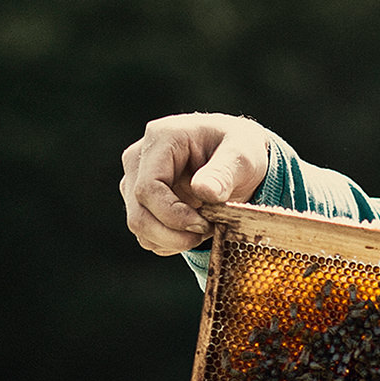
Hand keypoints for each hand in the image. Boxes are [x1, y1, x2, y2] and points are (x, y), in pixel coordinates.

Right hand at [118, 113, 272, 255]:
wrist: (239, 153)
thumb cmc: (240, 148)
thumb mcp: (243, 155)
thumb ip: (224, 172)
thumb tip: (204, 191)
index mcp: (162, 138)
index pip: (149, 188)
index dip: (174, 216)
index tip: (205, 226)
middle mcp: (139, 159)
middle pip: (139, 213)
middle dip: (173, 235)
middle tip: (208, 233)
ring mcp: (136, 181)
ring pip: (139, 227)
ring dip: (173, 240)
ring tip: (206, 227)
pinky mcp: (141, 201)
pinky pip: (147, 234)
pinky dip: (171, 242)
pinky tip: (195, 229)